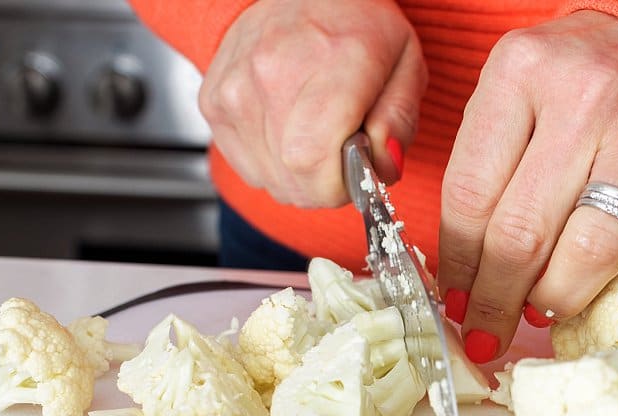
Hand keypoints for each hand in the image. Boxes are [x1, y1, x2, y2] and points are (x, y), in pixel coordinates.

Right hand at [198, 0, 426, 206]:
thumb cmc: (355, 26)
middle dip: (326, 185)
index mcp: (331, 62)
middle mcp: (272, 74)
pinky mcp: (213, 102)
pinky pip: (247, 168)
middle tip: (341, 154)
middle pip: (294, 180)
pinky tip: (287, 130)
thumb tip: (383, 166)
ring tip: (314, 135)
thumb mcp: (405, 64)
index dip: (340, 186)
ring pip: (270, 181)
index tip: (356, 171)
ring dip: (299, 177)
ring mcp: (235, 89)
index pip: (314, 162)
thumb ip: (399, 121)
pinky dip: (272, 164)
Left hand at [438, 11, 617, 361]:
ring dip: (564, 296)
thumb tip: (462, 284)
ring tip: (545, 311)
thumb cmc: (567, 83)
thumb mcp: (507, 103)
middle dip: (498, 300)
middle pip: (526, 231)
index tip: (455, 305)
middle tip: (488, 335)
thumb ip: (483, 175)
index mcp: (519, 73)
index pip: (470, 197)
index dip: (458, 267)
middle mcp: (585, 94)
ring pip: (597, 242)